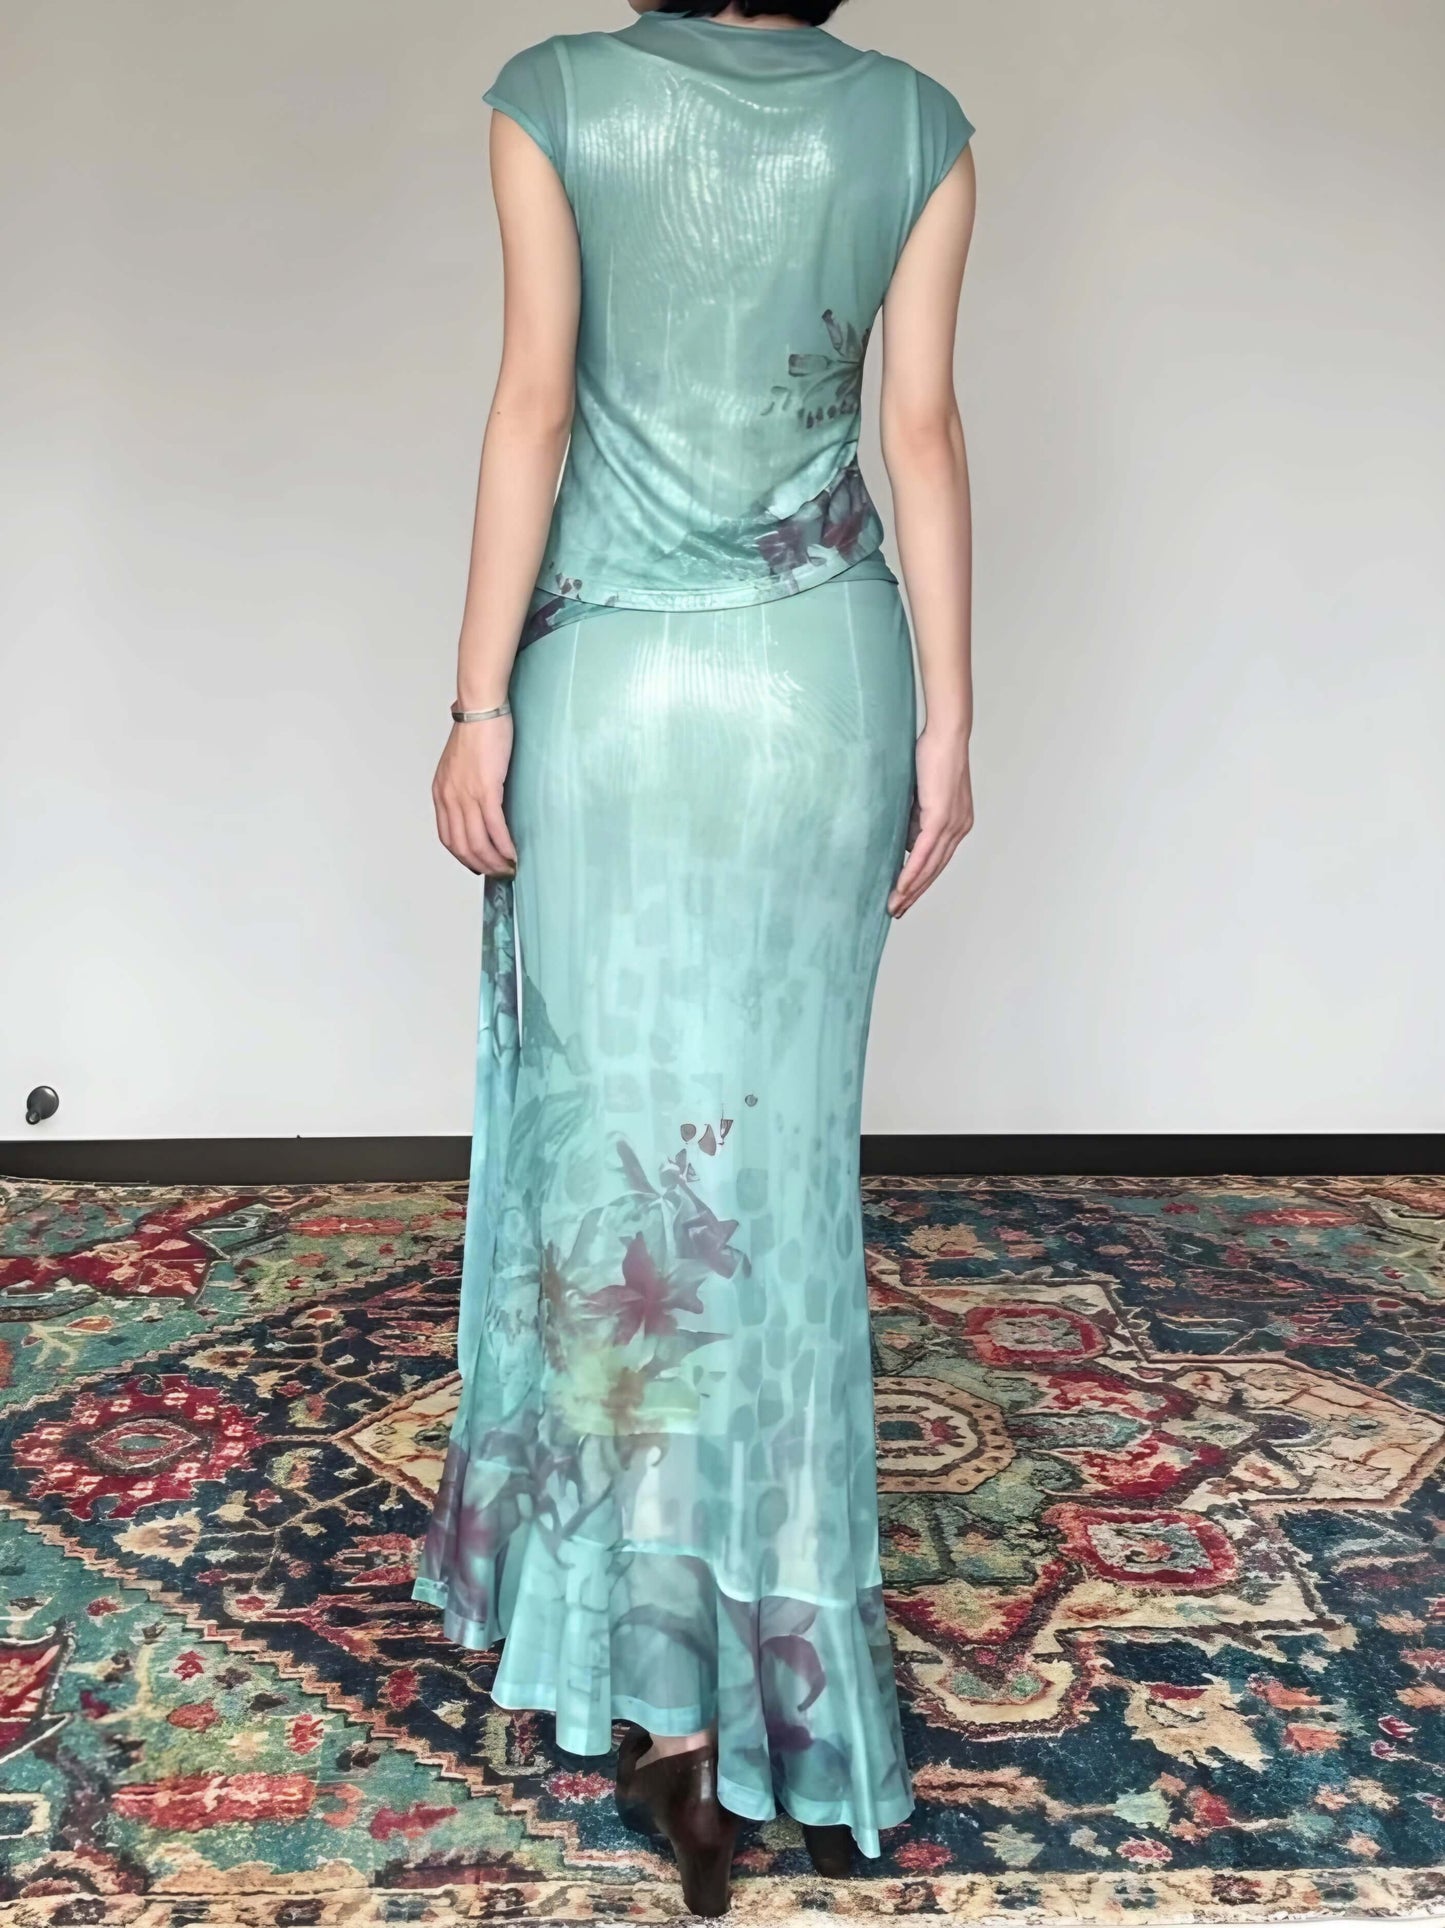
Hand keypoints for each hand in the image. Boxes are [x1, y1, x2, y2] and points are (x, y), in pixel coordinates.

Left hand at [432, 715, 517, 876]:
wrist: (481, 711)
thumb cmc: (476, 732)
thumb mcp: (461, 765)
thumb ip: (464, 787)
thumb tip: (479, 805)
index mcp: (442, 793)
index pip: (448, 837)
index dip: (464, 857)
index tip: (479, 865)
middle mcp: (450, 798)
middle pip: (462, 846)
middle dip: (482, 865)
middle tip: (499, 873)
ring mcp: (466, 796)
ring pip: (478, 841)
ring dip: (494, 861)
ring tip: (509, 868)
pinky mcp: (486, 790)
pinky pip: (494, 827)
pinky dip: (504, 845)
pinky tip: (513, 854)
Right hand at [889, 725, 973, 916]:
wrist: (946, 736)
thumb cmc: (932, 757)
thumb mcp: (922, 796)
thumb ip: (915, 820)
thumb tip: (904, 842)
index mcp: (957, 824)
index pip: (938, 861)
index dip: (921, 881)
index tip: (905, 898)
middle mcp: (959, 828)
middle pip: (935, 870)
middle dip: (915, 894)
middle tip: (897, 911)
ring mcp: (952, 825)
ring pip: (930, 867)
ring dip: (911, 889)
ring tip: (894, 905)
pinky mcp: (940, 818)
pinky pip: (924, 852)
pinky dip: (911, 872)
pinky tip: (900, 886)